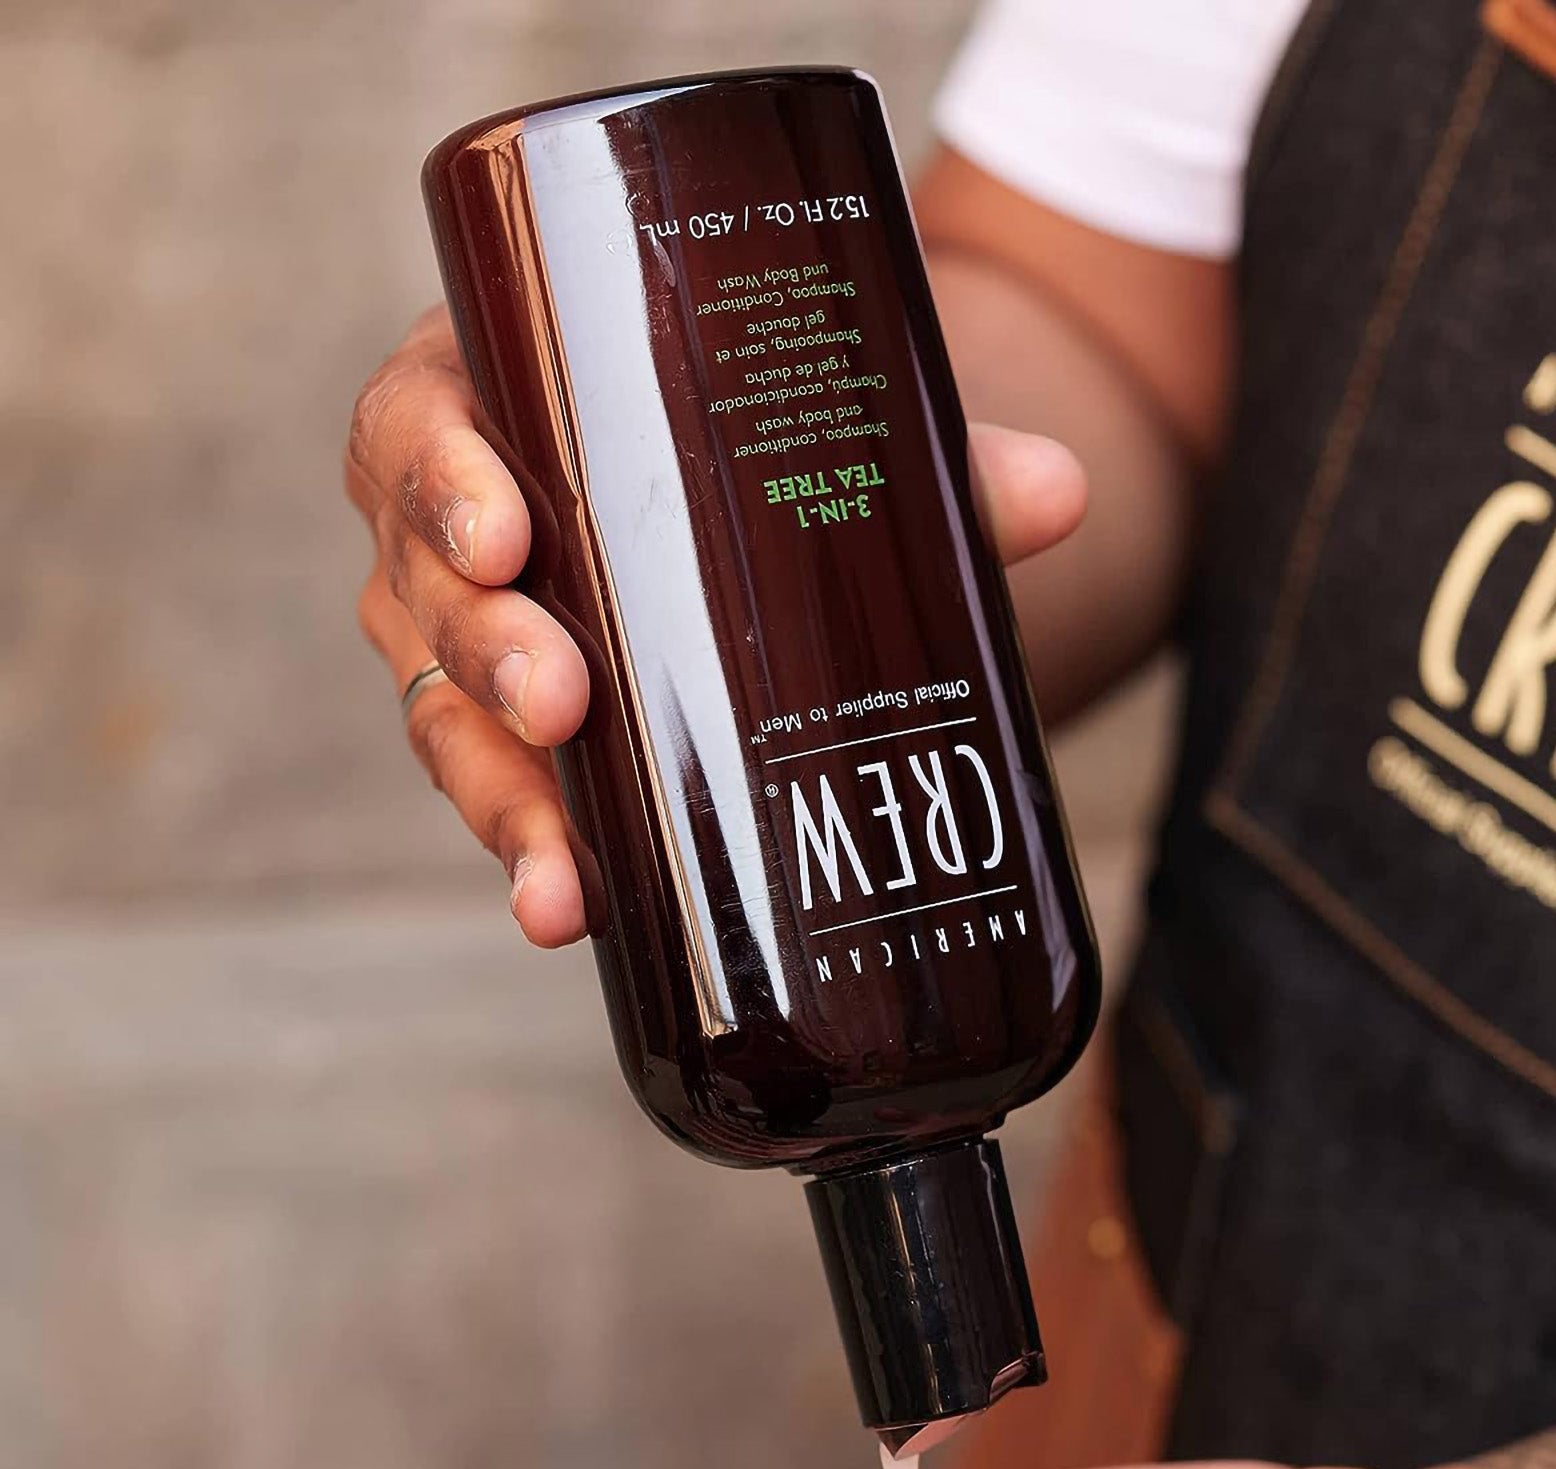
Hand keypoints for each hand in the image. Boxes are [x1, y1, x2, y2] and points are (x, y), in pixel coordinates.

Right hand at [346, 307, 1089, 946]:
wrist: (761, 506)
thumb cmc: (756, 437)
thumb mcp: (827, 426)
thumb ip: (935, 459)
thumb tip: (1060, 492)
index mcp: (501, 396)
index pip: (422, 423)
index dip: (439, 480)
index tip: (504, 536)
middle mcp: (458, 525)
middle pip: (427, 590)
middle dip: (486, 653)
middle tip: (564, 700)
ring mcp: (473, 640)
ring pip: (446, 717)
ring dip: (501, 798)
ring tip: (559, 881)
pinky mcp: (517, 739)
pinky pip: (506, 793)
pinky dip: (540, 854)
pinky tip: (572, 913)